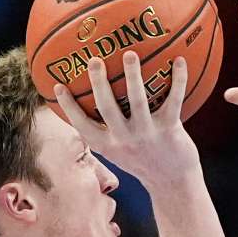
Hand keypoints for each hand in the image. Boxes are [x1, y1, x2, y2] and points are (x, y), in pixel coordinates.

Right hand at [54, 53, 200, 186]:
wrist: (173, 182)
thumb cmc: (142, 159)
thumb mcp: (118, 150)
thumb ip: (104, 130)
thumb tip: (89, 101)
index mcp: (107, 145)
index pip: (82, 125)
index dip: (68, 107)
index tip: (57, 85)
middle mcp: (124, 139)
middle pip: (107, 108)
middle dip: (99, 83)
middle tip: (94, 60)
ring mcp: (147, 134)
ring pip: (138, 101)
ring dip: (134, 76)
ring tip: (130, 54)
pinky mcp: (170, 130)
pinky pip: (174, 100)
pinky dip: (178, 79)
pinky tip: (180, 60)